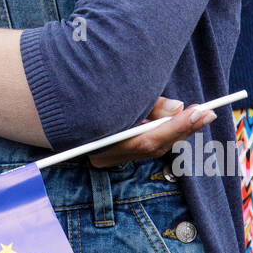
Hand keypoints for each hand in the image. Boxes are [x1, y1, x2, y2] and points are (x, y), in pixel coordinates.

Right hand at [89, 96, 216, 168]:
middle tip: (207, 111)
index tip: (198, 112)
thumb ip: (148, 105)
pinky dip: (164, 133)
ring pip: (152, 148)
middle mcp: (105, 156)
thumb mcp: (116, 94)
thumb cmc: (83, 95)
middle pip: (154, 147)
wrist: (44, 104)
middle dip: (183, 128)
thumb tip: (178, 107)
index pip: (147, 140)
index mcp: (102, 142)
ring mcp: (109, 158)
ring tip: (199, 115)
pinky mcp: (113, 154)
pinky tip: (180, 121)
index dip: (176, 127)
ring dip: (177, 131)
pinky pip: (144, 146)